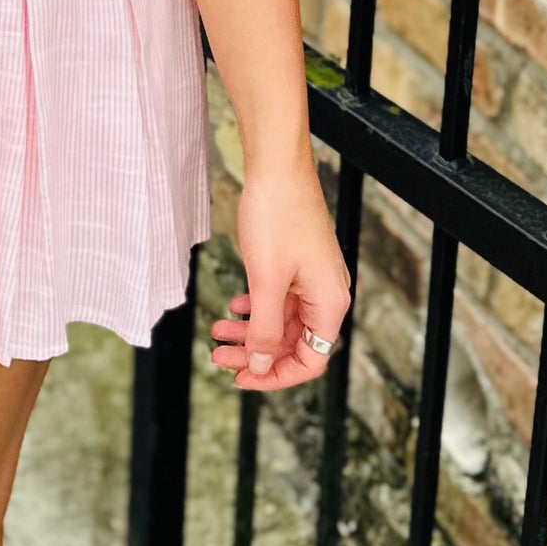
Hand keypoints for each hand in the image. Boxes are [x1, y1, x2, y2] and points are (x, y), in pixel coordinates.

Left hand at [210, 159, 351, 390]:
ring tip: (217, 332)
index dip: (276, 376)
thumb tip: (261, 365)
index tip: (243, 378)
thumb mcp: (266, 282)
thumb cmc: (277, 216)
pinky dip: (255, 307)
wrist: (277, 167)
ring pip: (281, 320)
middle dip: (254, 353)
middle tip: (218, 357)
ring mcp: (311, 278)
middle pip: (292, 342)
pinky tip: (233, 305)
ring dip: (250, 331)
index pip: (311, 360)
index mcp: (329, 303)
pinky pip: (278, 298)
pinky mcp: (296, 262)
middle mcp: (326, 294)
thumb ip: (264, 329)